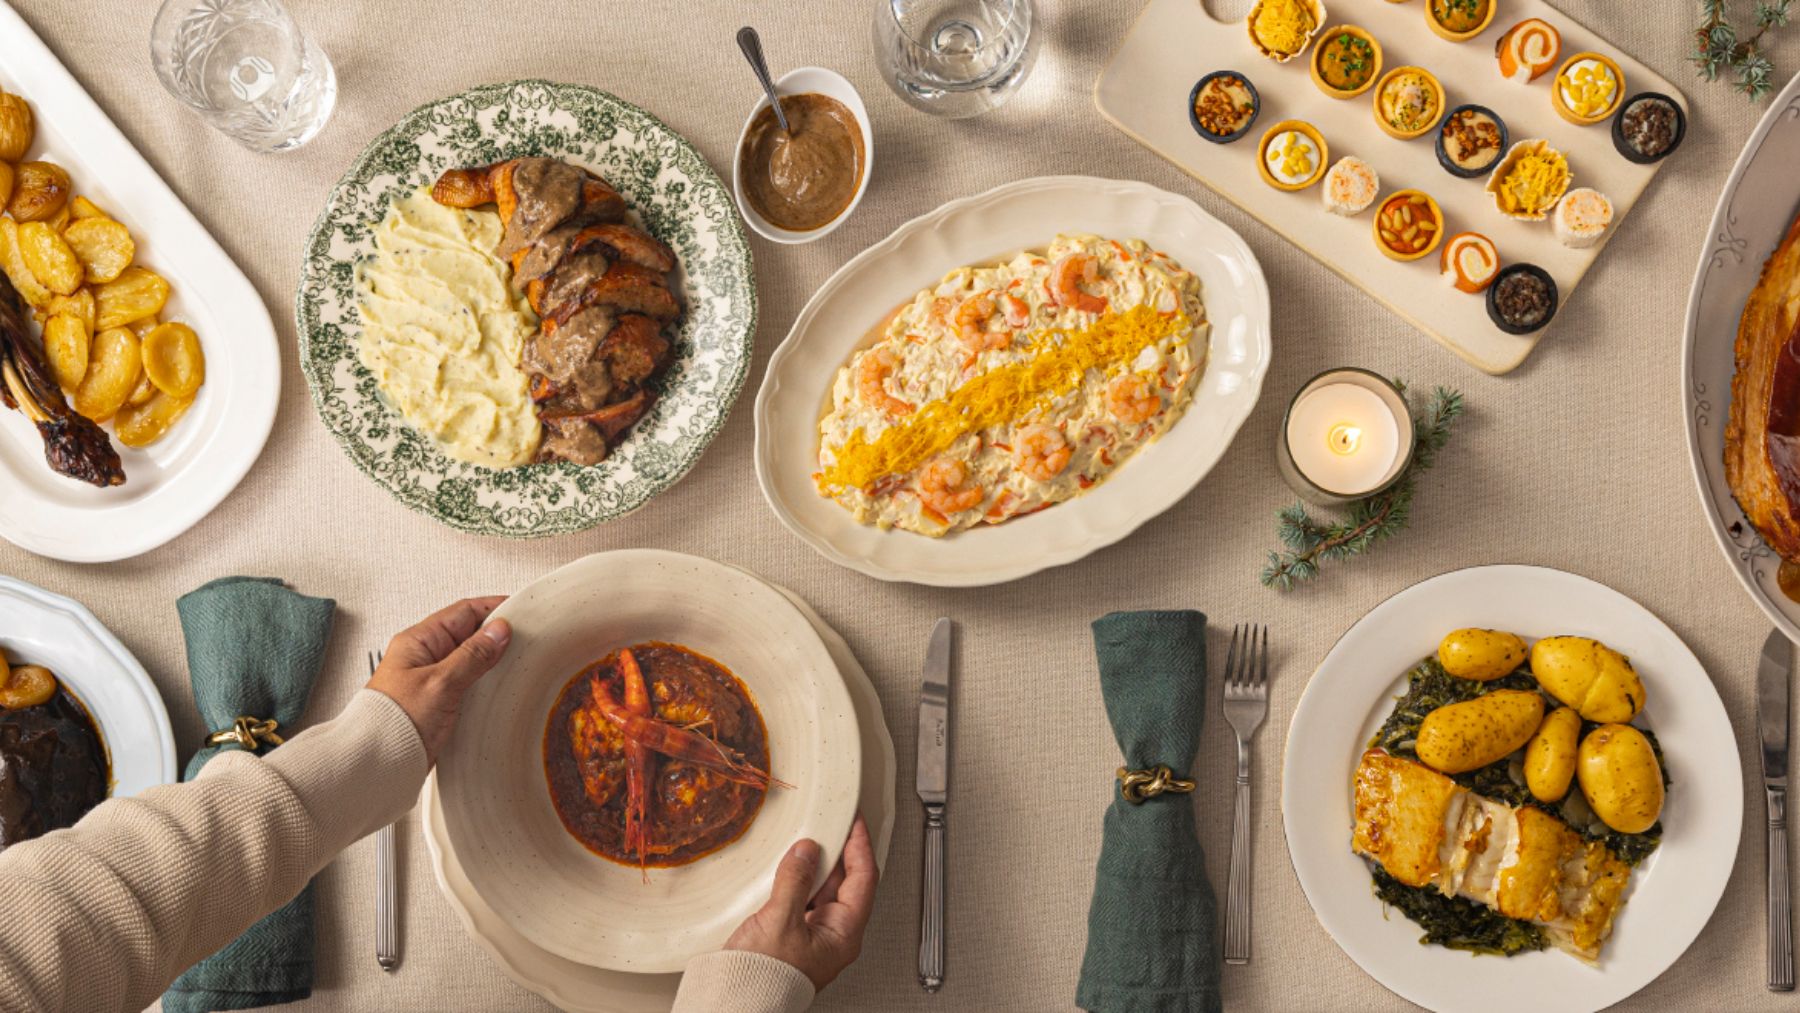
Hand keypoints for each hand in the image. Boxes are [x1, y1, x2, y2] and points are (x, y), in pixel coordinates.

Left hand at [366, 596, 511, 763]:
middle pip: (469, 633)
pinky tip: (501, 687)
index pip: (463, 612)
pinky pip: (468, 681)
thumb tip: (500, 630)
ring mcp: (433, 679)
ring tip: (519, 660)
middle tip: (527, 637)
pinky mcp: (439, 701)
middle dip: (497, 633)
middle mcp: (425, 656)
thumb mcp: (440, 683)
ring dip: (493, 659)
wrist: (377, 764)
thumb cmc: (393, 724)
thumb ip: (472, 655)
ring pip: (470, 658)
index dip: (494, 608)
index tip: (521, 610)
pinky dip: (486, 680)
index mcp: (419, 641)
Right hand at [724, 814, 877, 990]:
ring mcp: (813, 936)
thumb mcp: (780, 921)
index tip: (854, 821)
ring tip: (806, 841)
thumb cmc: (763, 978)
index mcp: (844, 934)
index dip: (860, 845)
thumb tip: (806, 850)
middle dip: (837, 851)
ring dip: (815, 865)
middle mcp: (833, 935)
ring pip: (822, 890)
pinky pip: (803, 900)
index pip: (864, 878)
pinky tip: (787, 868)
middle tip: (829, 824)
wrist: (736, 1002)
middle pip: (845, 882)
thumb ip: (795, 880)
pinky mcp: (792, 936)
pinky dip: (798, 880)